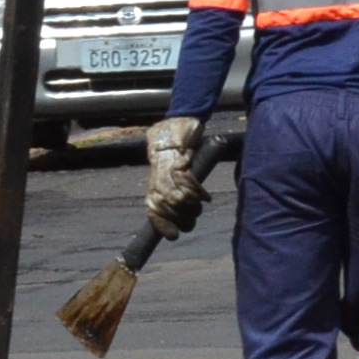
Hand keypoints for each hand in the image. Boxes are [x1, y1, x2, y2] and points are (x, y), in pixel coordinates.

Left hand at [143, 114, 208, 239]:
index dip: (161, 225)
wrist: (176, 122)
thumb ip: (168, 186)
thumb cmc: (172, 148)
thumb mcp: (166, 169)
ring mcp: (168, 169)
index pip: (152, 210)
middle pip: (167, 208)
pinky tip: (206, 197)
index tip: (172, 236)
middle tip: (192, 222)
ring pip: (179, 198)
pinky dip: (199, 192)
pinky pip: (190, 182)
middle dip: (182, 220)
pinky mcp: (181, 160)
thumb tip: (174, 207)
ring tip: (199, 207)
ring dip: (192, 207)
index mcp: (153, 183)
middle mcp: (158, 178)